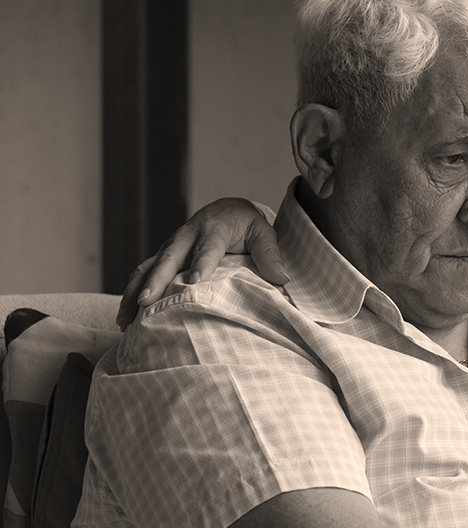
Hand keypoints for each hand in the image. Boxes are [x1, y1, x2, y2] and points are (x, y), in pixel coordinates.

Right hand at [116, 198, 285, 328]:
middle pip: (170, 258)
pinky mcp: (164, 255)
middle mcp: (186, 236)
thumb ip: (271, 255)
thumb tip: (282, 278)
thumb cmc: (247, 225)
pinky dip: (132, 292)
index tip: (195, 282)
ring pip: (149, 266)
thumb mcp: (264, 234)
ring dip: (136, 290)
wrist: (228, 210)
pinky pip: (144, 272)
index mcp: (213, 229)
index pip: (207, 248)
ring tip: (125, 318)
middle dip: (157, 280)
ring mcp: (172, 246)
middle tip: (147, 302)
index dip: (201, 263)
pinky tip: (125, 317)